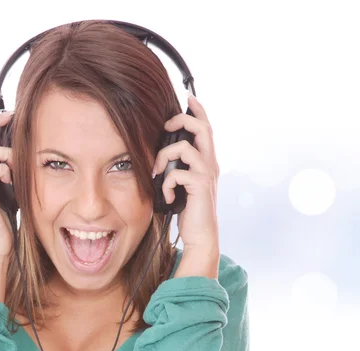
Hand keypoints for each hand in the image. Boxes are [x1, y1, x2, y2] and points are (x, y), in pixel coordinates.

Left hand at [152, 94, 219, 251]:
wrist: (200, 235)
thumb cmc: (188, 211)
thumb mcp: (181, 184)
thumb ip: (177, 168)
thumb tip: (161, 155)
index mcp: (206, 161)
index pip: (206, 129)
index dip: (199, 110)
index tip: (189, 98)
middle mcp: (209, 164)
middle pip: (202, 128)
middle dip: (182, 120)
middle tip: (167, 125)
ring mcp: (206, 175)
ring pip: (185, 148)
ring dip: (163, 157)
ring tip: (156, 173)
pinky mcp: (199, 187)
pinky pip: (176, 174)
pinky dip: (165, 184)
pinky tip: (164, 196)